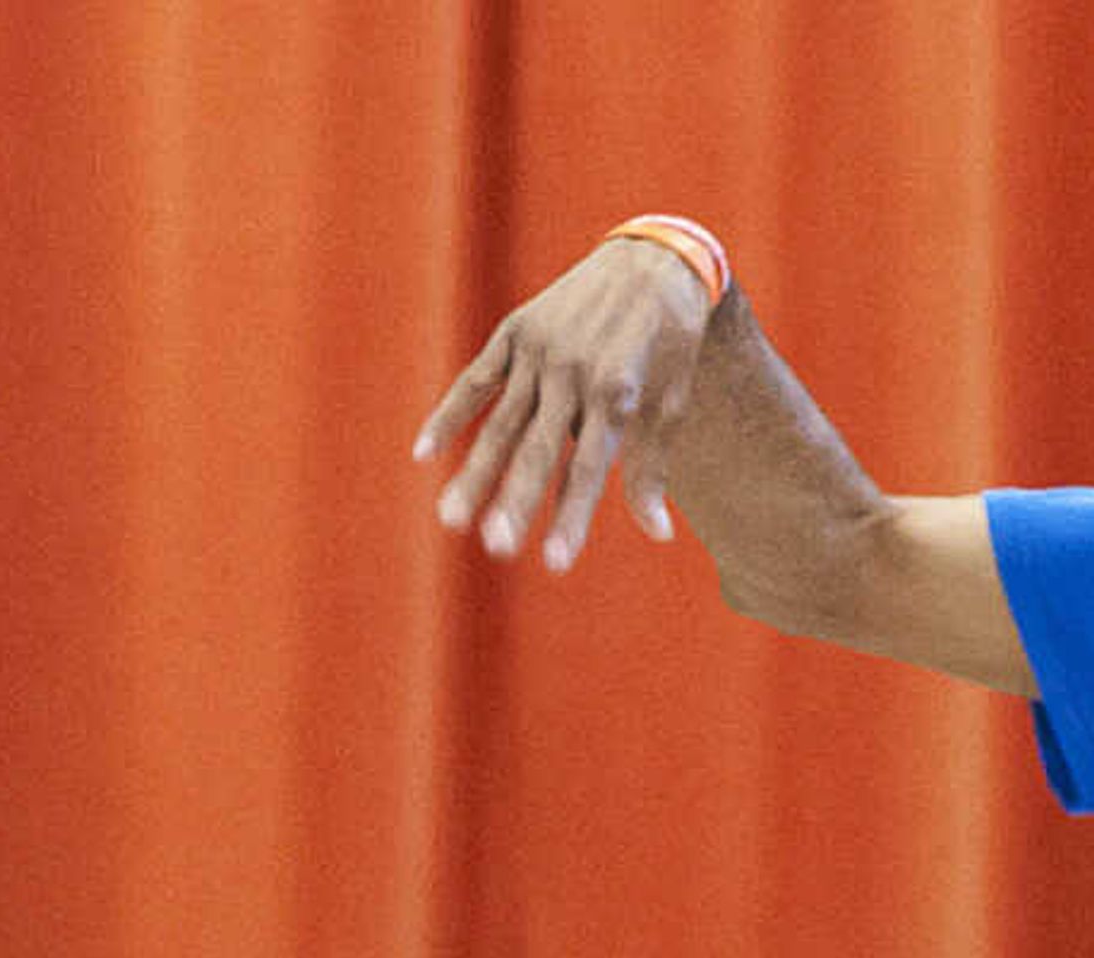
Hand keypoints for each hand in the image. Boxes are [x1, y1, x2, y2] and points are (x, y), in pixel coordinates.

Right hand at [413, 235, 714, 571]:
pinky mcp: (515, 330)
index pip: (589, 468)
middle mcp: (573, 370)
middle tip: (495, 548)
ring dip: (475, 473)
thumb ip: (650, 468)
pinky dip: (450, 414)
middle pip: (538, 449)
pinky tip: (424, 453)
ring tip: (450, 519)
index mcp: (616, 390)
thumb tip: (660, 534)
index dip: (571, 516)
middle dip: (516, 501)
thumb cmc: (669, 344)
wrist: (654, 259)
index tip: (554, 563)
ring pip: (500, 423)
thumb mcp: (669, 403)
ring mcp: (539, 349)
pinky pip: (476, 380)